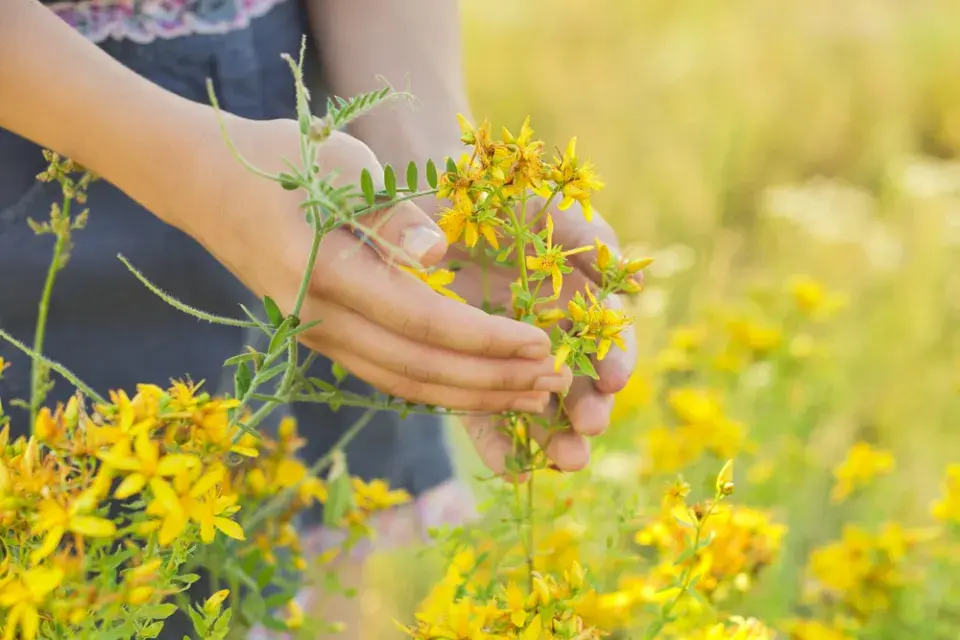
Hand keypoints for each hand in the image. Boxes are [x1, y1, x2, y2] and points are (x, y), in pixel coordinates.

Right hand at [180, 117, 572, 412]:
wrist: (207, 185)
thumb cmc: (283, 161)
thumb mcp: (340, 165)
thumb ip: (390, 214)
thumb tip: (440, 256)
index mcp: (326, 272)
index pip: (423, 324)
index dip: (487, 340)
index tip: (542, 344)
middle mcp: (317, 318)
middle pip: (419, 369)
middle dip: (493, 381)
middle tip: (555, 384)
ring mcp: (314, 335)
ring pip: (403, 384)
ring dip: (471, 395)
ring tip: (531, 398)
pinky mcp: (319, 338)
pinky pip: (386, 375)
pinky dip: (437, 387)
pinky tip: (479, 388)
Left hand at [417, 191, 637, 474]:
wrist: (431, 209)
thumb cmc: (496, 204)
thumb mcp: (545, 213)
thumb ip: (589, 241)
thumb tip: (633, 293)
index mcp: (576, 303)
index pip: (608, 341)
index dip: (616, 361)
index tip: (614, 379)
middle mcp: (549, 338)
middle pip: (580, 386)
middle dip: (589, 412)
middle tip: (589, 430)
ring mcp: (510, 361)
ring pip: (539, 409)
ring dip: (556, 438)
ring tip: (566, 461)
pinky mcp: (470, 378)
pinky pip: (487, 418)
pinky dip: (501, 446)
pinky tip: (514, 470)